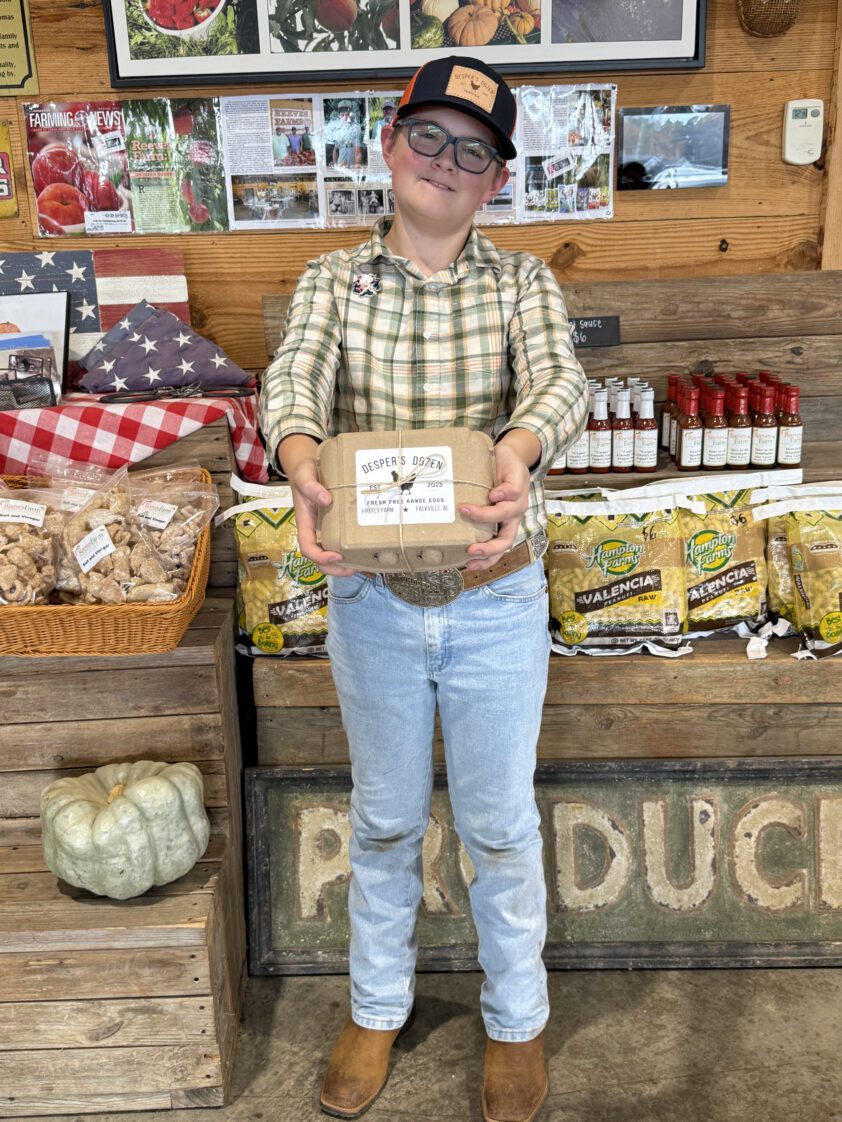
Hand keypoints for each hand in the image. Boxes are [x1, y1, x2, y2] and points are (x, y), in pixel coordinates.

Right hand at [288, 458, 356, 576]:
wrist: (309, 466)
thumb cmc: (304, 472)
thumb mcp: (304, 476)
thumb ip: (311, 487)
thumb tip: (326, 499)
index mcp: (305, 523)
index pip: (308, 548)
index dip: (320, 557)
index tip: (336, 556)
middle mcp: (315, 530)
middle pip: (320, 559)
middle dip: (335, 568)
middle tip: (353, 568)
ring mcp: (326, 528)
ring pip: (332, 553)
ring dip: (344, 563)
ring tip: (362, 563)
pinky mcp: (337, 524)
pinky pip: (342, 540)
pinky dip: (352, 549)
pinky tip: (366, 548)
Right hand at [458, 440, 531, 571]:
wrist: (511, 454)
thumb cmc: (493, 479)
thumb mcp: (481, 498)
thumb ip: (469, 511)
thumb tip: (439, 521)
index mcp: (505, 523)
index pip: (500, 548)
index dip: (487, 560)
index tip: (469, 565)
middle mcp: (513, 515)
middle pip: (507, 539)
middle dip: (489, 548)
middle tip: (471, 550)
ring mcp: (518, 499)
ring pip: (506, 514)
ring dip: (485, 515)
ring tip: (464, 510)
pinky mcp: (519, 481)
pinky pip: (513, 491)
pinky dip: (503, 494)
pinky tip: (492, 494)